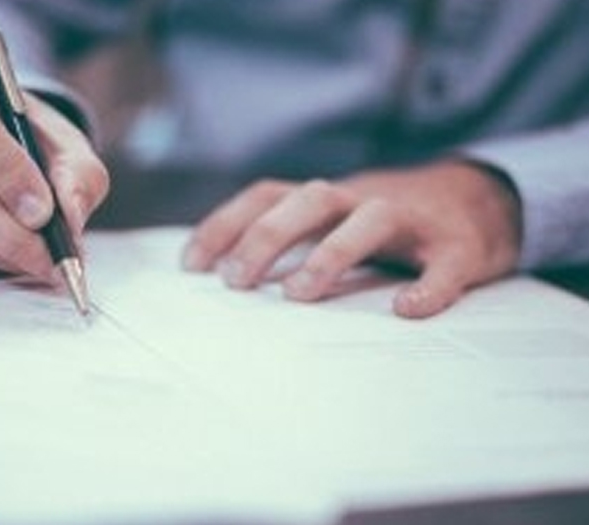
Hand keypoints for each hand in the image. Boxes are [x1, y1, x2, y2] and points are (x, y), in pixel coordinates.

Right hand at [0, 61, 107, 277]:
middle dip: (10, 234)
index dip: (7, 174)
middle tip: (52, 259)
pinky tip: (9, 256)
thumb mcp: (69, 149)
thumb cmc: (33, 145)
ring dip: (1, 254)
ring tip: (43, 260)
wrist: (0, 157)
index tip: (44, 213)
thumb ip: (78, 177)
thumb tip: (70, 216)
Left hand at [182, 161, 521, 317]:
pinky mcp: (459, 246)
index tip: (192, 264)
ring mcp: (413, 219)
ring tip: (299, 293)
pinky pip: (446, 264)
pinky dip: (429, 287)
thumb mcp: (336, 219)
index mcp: (330, 198)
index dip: (226, 224)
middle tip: (236, 281)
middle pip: (310, 199)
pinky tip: (408, 310)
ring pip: (372, 219)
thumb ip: (294, 236)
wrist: (481, 200)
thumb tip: (229, 274)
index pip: (268, 196)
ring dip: (332, 253)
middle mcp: (364, 199)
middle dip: (267, 236)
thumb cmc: (391, 220)